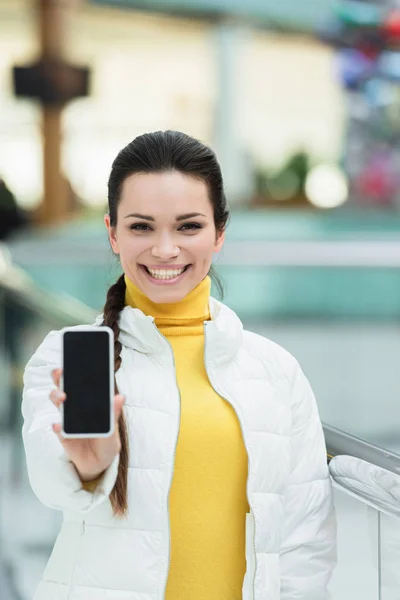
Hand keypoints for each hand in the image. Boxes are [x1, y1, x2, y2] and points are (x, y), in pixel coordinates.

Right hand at [50, 368, 124, 482]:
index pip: (82, 382)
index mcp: (90, 402)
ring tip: (62, 398)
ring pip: (58, 403)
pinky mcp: (62, 435)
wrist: (99, 464)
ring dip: (57, 397)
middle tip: (60, 372)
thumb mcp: (114, 429)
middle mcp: (76, 407)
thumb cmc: (107, 443)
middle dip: (60, 377)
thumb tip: (120, 397)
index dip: (77, 370)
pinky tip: (58, 426)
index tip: (76, 360)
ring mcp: (68, 420)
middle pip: (65, 387)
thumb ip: (114, 414)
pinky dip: (57, 427)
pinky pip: (58, 429)